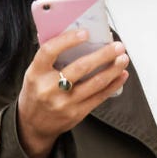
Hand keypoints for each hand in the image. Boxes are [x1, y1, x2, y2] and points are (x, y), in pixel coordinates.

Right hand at [16, 30, 129, 157]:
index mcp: (36, 73)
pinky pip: (99, 97)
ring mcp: (64, 103)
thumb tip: (80, 39)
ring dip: (113, 69)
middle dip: (103, 55)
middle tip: (117, 46)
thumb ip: (52, 59)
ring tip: (123, 58)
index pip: (50, 51)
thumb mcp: (35, 73)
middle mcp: (49, 88)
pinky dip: (113, 84)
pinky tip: (121, 75)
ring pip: (95, 83)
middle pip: (80, 67)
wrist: (33, 124)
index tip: (85, 33)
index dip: (68, 40)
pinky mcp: (76, 113)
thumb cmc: (37, 91)